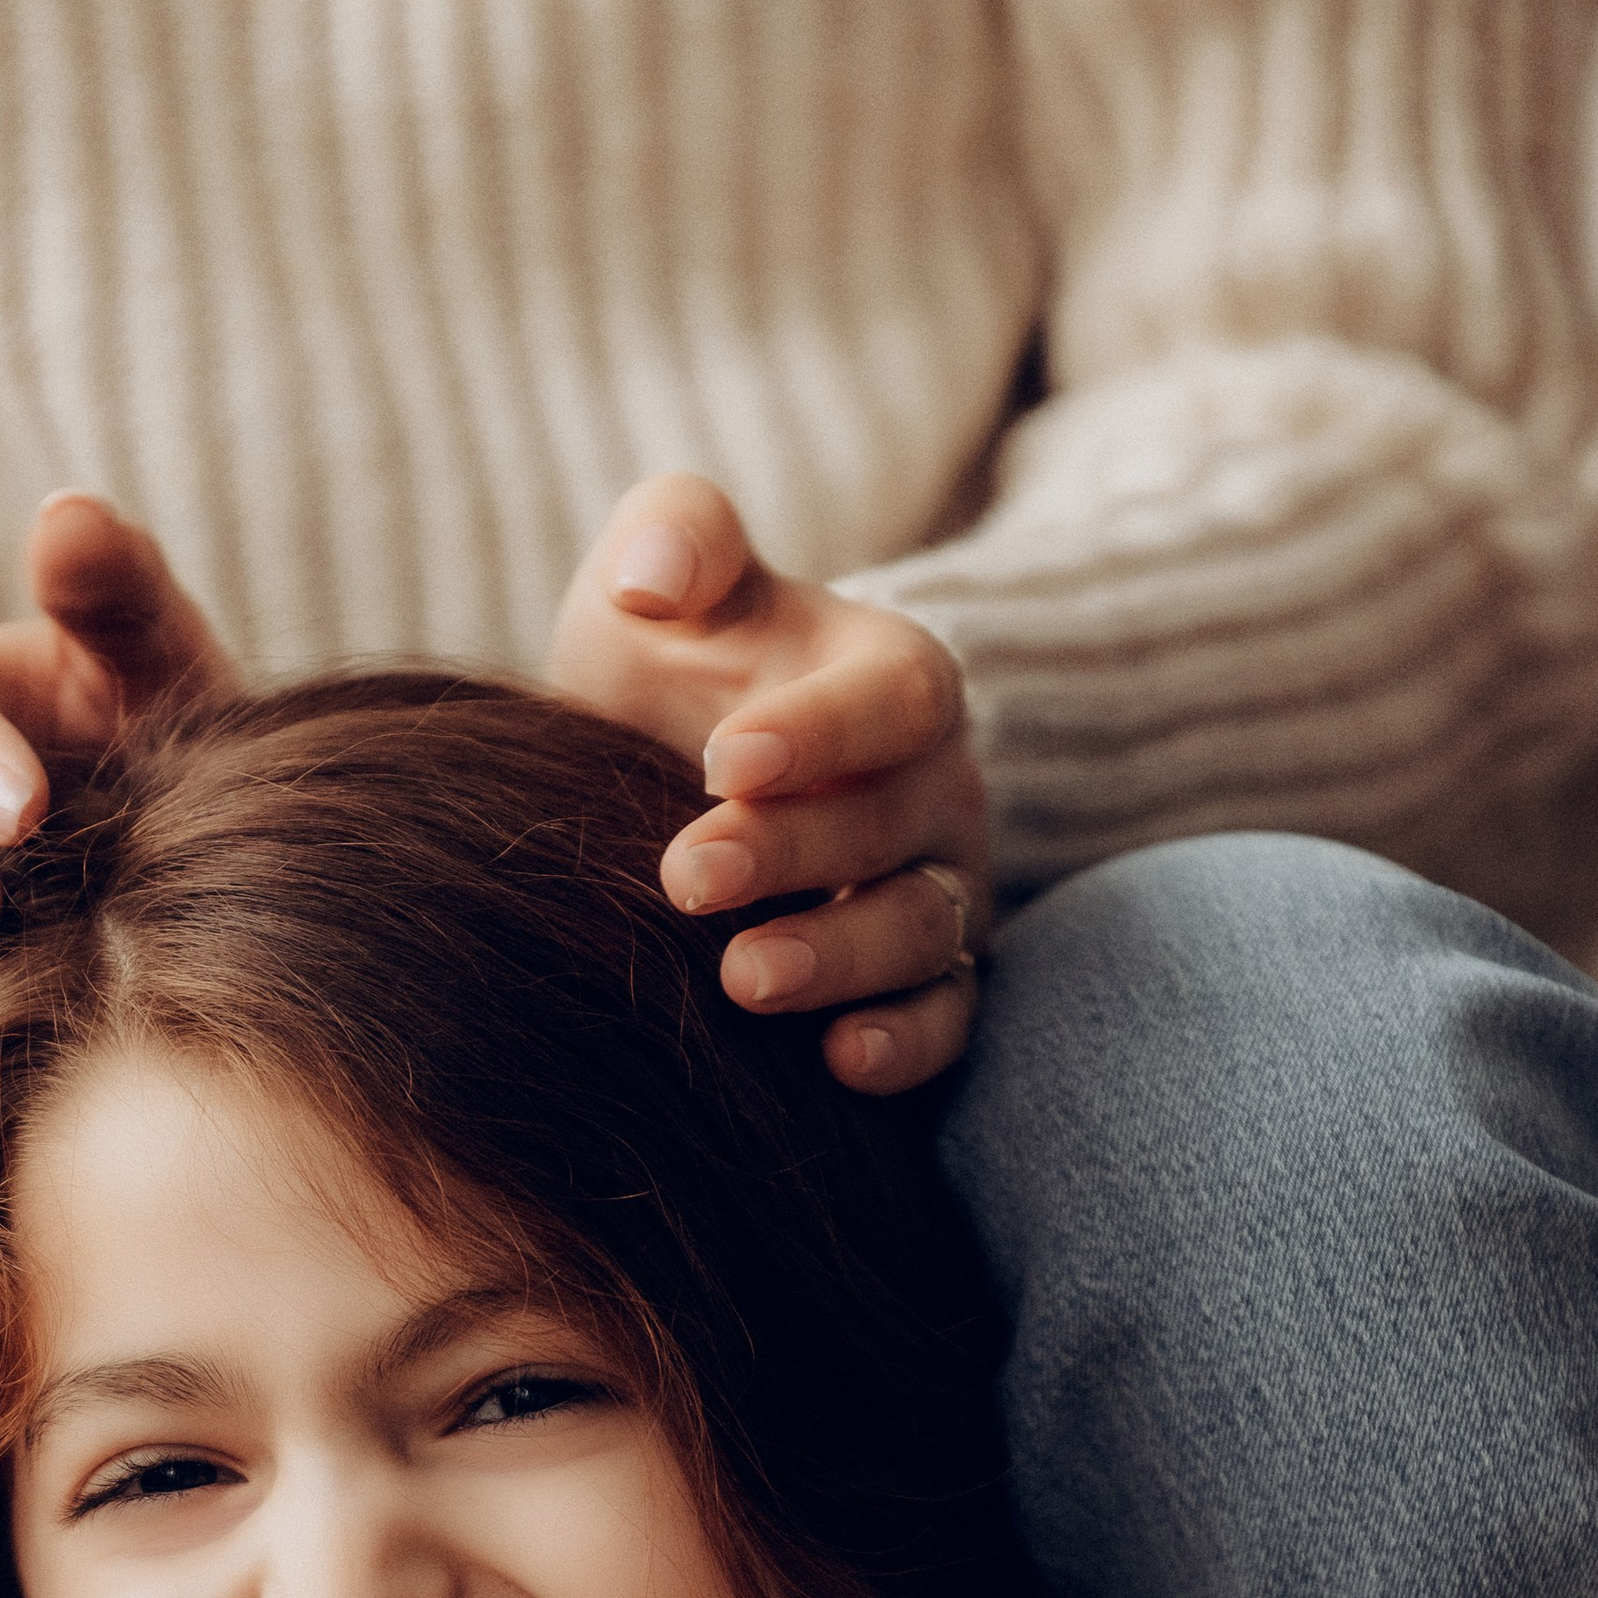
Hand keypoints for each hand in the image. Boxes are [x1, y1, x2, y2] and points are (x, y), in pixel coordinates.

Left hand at [550, 474, 989, 1094]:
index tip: (723, 759)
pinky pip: (944, 1022)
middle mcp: (936, 789)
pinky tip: (837, 1063)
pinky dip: (904, 1047)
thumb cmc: (690, 665)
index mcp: (895, 682)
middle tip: (686, 875)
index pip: (894, 700)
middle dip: (793, 852)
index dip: (820, 731)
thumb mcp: (673, 577)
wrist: (703, 771)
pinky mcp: (928, 983)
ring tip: (744, 979)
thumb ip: (675, 534)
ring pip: (922, 930)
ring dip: (840, 958)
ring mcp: (940, 891)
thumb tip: (653, 578)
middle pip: (892, 823)